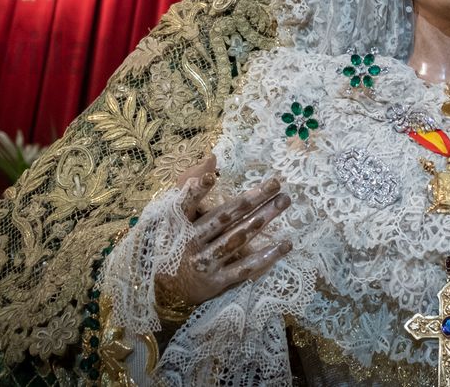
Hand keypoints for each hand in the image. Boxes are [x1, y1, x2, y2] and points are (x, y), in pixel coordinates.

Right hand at [156, 158, 293, 306]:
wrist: (164, 291)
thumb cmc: (172, 245)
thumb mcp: (173, 218)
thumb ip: (191, 188)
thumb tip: (211, 158)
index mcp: (179, 225)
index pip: (185, 205)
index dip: (196, 192)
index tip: (210, 178)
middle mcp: (191, 243)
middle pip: (224, 218)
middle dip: (252, 200)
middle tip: (276, 184)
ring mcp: (205, 263)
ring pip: (237, 239)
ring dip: (262, 220)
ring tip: (282, 203)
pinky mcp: (217, 282)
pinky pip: (244, 268)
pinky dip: (265, 256)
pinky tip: (285, 244)